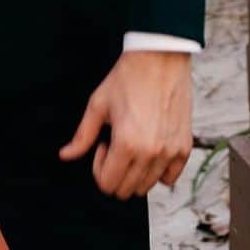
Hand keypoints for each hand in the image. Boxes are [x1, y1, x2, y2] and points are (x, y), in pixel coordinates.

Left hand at [58, 51, 192, 198]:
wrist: (159, 59)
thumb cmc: (127, 78)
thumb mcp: (97, 105)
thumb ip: (82, 136)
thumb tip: (65, 156)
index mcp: (127, 144)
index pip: (108, 184)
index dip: (99, 168)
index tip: (103, 145)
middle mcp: (151, 153)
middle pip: (127, 190)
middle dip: (115, 172)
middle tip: (116, 144)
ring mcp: (170, 152)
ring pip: (148, 187)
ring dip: (135, 171)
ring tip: (133, 143)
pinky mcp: (184, 147)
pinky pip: (171, 178)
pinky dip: (159, 172)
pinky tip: (151, 150)